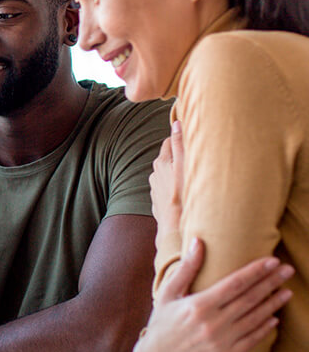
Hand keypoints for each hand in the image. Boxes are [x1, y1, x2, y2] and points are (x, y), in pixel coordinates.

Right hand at [133, 238, 293, 351]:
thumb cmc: (161, 326)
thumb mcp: (167, 294)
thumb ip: (186, 268)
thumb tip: (197, 241)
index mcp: (199, 305)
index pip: (235, 283)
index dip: (256, 271)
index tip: (272, 261)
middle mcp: (213, 323)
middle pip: (250, 299)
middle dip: (271, 283)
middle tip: (287, 270)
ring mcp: (222, 342)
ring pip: (255, 319)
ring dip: (273, 304)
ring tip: (286, 292)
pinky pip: (251, 340)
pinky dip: (265, 328)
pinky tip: (274, 318)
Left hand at [149, 120, 184, 245]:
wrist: (175, 228)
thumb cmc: (182, 196)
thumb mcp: (185, 166)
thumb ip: (180, 144)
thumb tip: (176, 123)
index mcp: (161, 162)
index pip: (169, 142)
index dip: (180, 139)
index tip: (192, 139)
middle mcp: (155, 173)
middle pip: (168, 158)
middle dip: (179, 156)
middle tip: (196, 158)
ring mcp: (155, 188)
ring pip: (168, 174)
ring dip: (178, 173)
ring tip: (193, 177)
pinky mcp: (158, 201)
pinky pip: (168, 189)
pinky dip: (175, 187)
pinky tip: (186, 193)